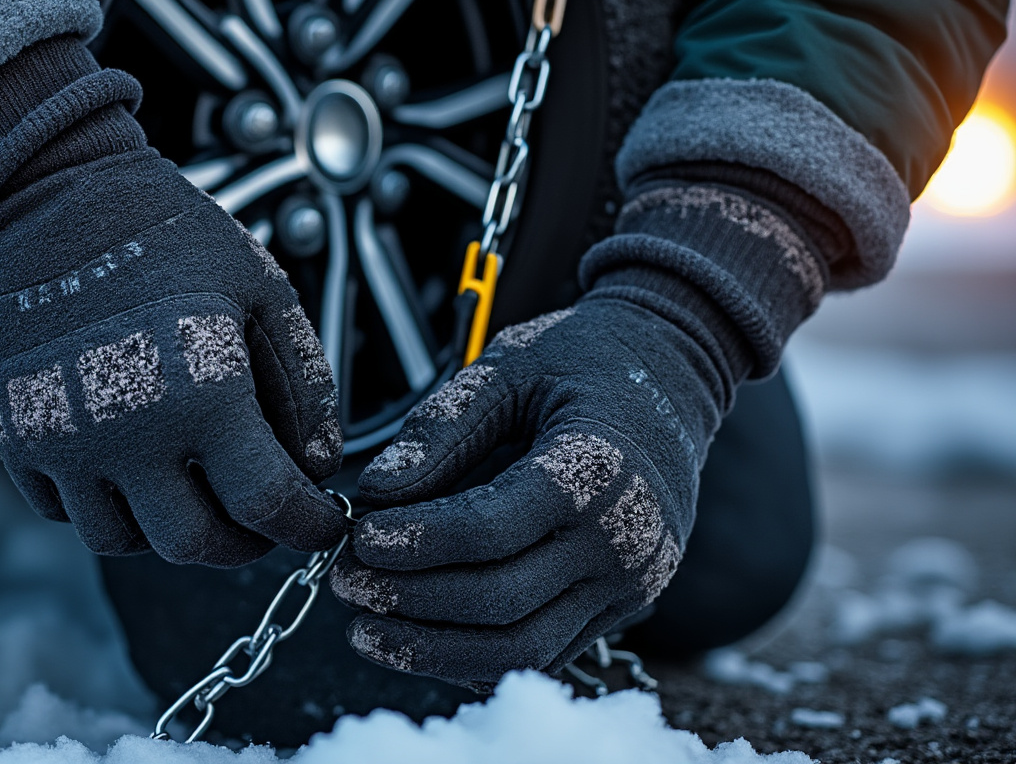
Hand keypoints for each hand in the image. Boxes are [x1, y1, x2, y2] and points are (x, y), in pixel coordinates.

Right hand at [0, 149, 345, 566]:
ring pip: (125, 542)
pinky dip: (109, 506)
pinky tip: (134, 464)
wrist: (45, 194)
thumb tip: (319, 463)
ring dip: (170, 528)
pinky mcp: (17, 439)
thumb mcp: (262, 288)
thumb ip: (303, 382)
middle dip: (243, 543)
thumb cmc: (163, 232)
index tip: (323, 524)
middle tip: (262, 516)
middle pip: (196, 546)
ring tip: (195, 485)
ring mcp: (64, 443)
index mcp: (201, 393)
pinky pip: (67, 513)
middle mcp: (128, 433)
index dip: (309, 527)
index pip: (269, 507)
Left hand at [331, 297, 720, 687]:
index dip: (414, 543)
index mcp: (597, 469)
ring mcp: (630, 583)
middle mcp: (624, 539)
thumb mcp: (508, 367)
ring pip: (520, 650)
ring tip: (366, 630)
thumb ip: (440, 429)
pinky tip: (421, 639)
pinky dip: (476, 659)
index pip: (489, 530)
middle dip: (409, 601)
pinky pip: (544, 656)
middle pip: (499, 602)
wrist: (676, 377)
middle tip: (344, 585)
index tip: (357, 540)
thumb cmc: (586, 361)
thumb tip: (373, 493)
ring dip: (433, 650)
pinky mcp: (623, 608)